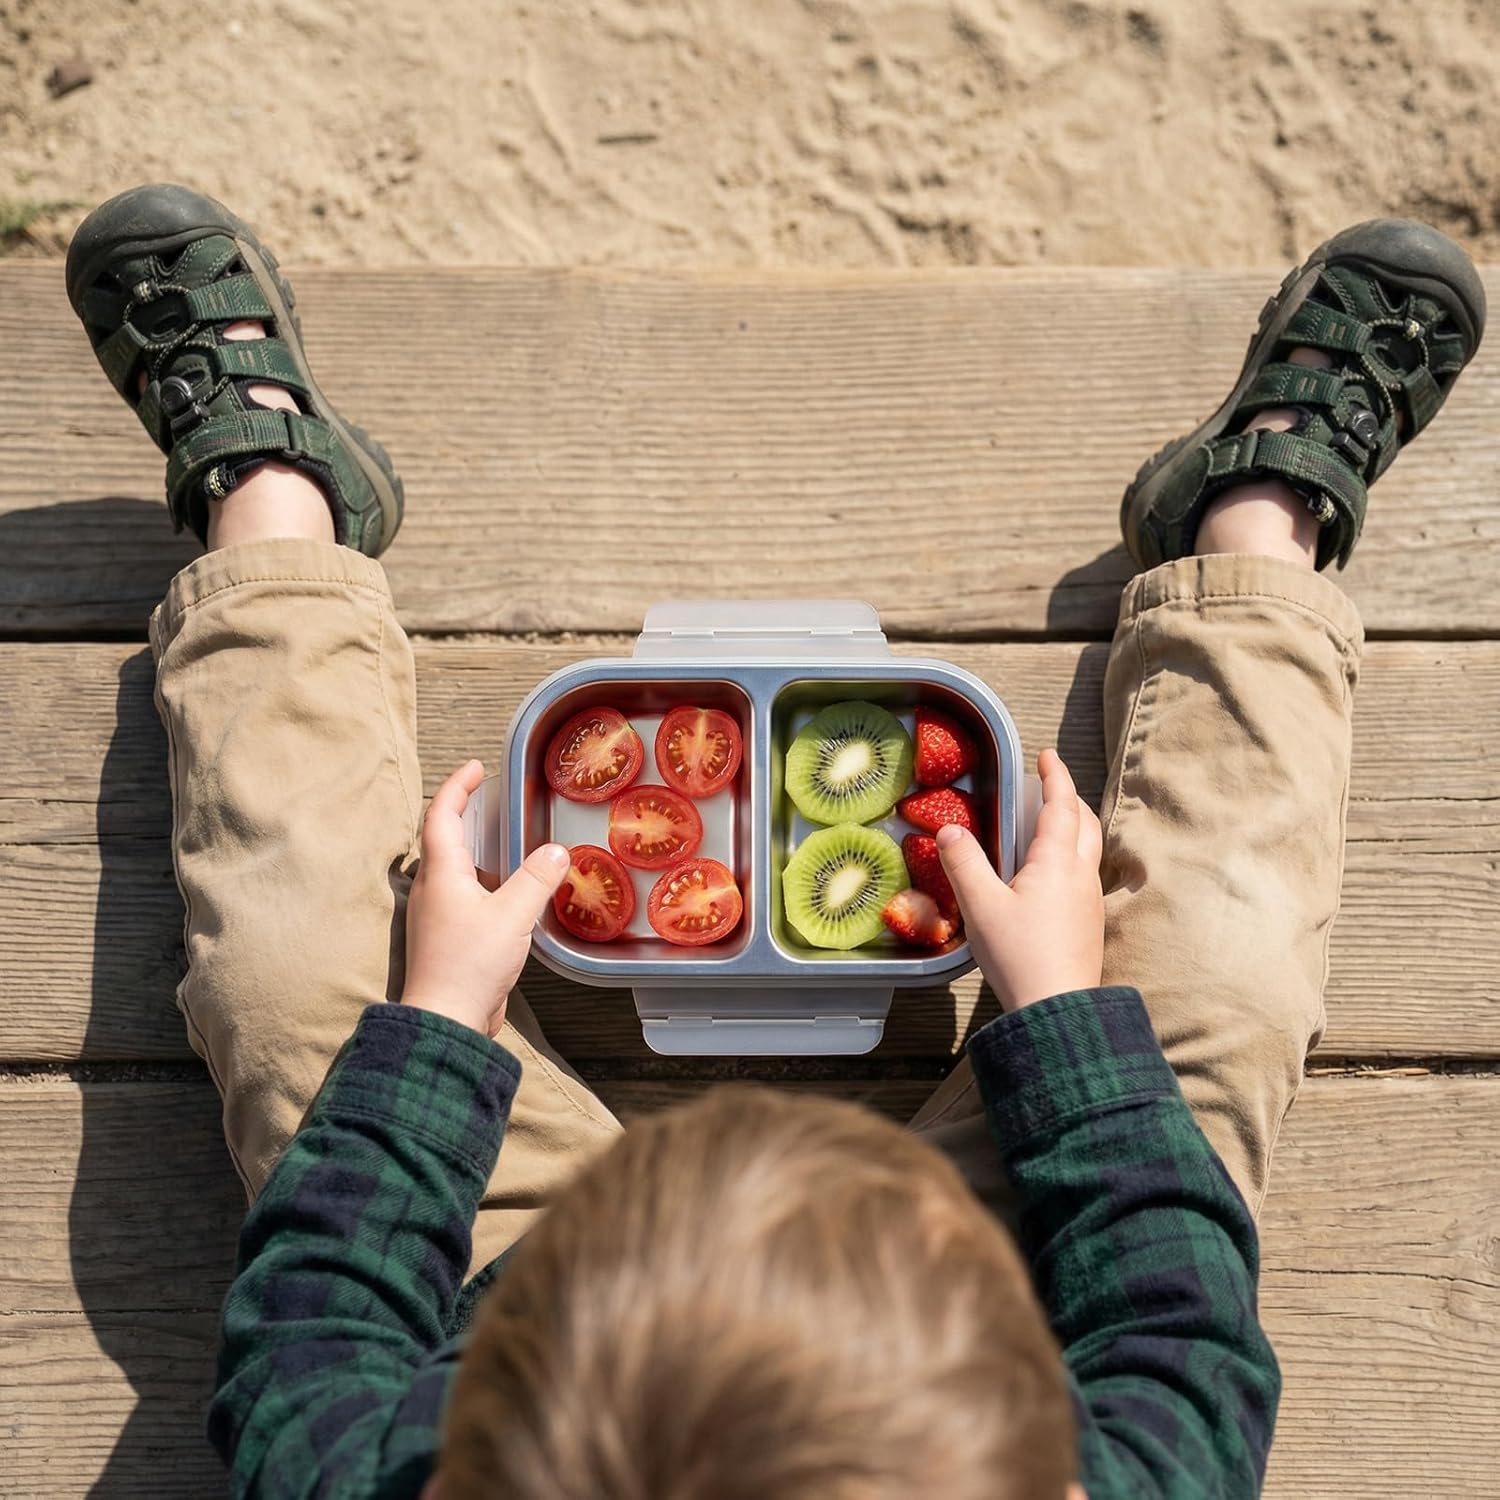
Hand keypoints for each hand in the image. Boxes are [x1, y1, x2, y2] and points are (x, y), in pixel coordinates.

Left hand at [401, 759, 569, 1036]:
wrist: (446, 1021)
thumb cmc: (469, 964)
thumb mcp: (513, 915)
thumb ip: (536, 879)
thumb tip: (556, 851)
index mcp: (441, 874)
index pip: (441, 815)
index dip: (457, 788)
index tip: (476, 769)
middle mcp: (432, 890)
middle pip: (442, 839)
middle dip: (464, 814)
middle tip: (491, 799)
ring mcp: (437, 915)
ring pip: (453, 870)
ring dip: (475, 849)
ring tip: (506, 840)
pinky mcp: (448, 939)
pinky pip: (464, 897)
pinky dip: (484, 882)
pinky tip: (509, 893)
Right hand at [937, 748, 1103, 1011]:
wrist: (1056, 1010)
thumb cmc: (1019, 955)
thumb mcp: (980, 906)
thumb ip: (963, 863)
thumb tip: (949, 830)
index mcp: (1058, 862)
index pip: (1062, 805)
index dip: (1056, 777)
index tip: (1048, 755)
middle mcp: (1082, 875)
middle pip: (1085, 823)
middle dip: (1069, 799)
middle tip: (1049, 786)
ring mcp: (1090, 901)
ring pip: (1089, 849)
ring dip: (1074, 827)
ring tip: (1049, 825)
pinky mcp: (1089, 924)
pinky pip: (1085, 875)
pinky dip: (1072, 856)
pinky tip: (1050, 875)